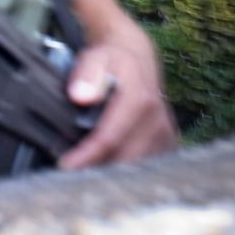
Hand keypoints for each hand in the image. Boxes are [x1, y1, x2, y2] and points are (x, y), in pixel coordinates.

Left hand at [58, 21, 179, 169]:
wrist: (137, 58)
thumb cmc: (111, 61)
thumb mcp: (95, 57)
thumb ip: (86, 74)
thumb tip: (81, 96)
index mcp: (139, 100)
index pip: (110, 138)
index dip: (87, 156)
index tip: (66, 166)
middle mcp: (156, 119)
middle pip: (124, 160)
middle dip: (97, 171)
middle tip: (71, 176)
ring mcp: (165, 133)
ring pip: (137, 167)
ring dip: (112, 174)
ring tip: (87, 174)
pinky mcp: (168, 142)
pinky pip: (147, 166)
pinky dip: (128, 172)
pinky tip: (109, 169)